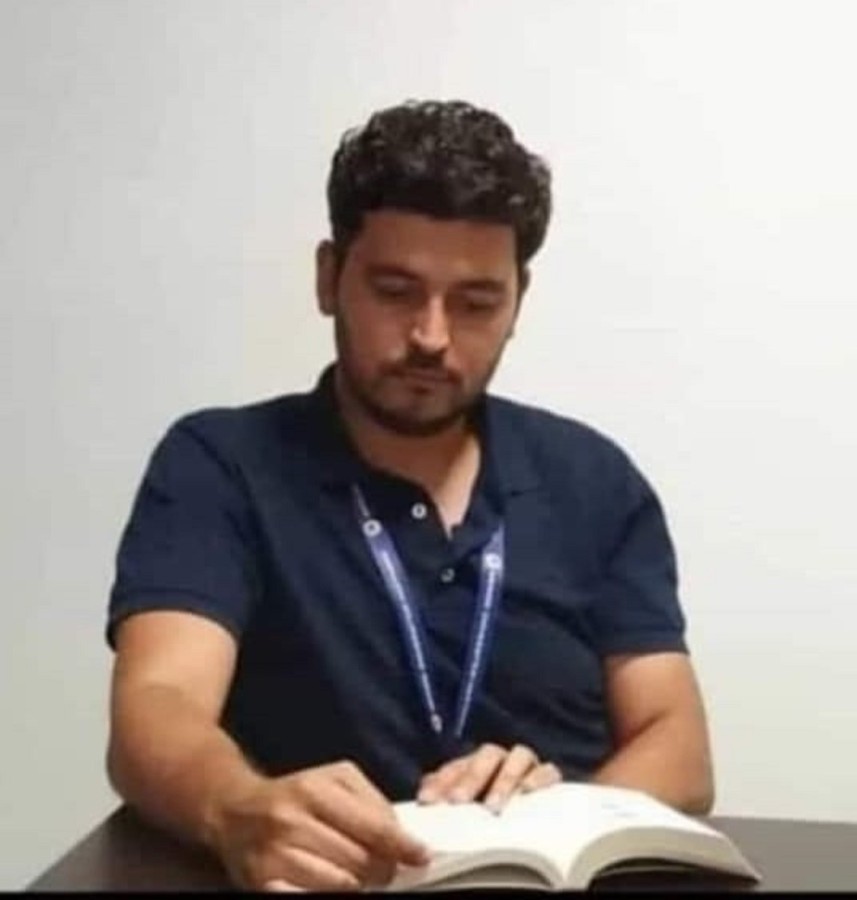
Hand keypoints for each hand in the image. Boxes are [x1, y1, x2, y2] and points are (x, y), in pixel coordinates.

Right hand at [210, 761, 428, 891]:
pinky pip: (311, 897)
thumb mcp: (334, 778)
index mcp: (314, 790)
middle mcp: (292, 821)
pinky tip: (333, 883)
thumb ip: (370, 800)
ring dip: (358, 884)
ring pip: (341, 885)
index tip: (420, 855)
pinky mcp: (264, 883)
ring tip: (358, 875)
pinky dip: (329, 894)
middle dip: (381, 868)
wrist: (235, 810)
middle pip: (359, 860)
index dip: (401, 845)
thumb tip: (401, 834)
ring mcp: (276, 855)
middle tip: (384, 867)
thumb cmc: (294, 793)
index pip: (371, 826)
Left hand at [417, 743, 561, 813]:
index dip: (442, 782)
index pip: (457, 767)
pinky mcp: (549, 776)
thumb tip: (423, 795)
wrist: (536, 815)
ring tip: (493, 806)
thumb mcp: (467, 805)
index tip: (427, 801)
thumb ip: (445, 795)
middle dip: (471, 778)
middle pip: (487, 756)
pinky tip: (527, 793)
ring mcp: (527, 765)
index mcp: (477, 765)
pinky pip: (548, 771)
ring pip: (518, 758)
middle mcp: (502, 759)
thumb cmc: (491, 809)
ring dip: (504, 780)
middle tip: (458, 802)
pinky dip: (538, 779)